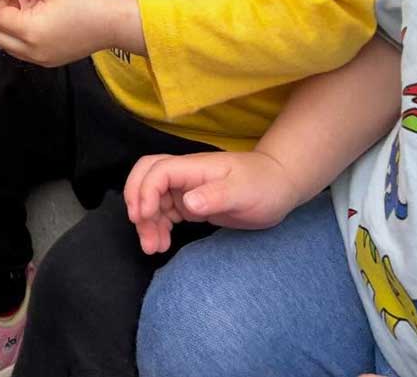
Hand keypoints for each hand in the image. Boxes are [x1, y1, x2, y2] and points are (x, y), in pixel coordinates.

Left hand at [0, 0, 130, 66]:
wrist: (114, 24)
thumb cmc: (86, 2)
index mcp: (30, 31)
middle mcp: (31, 51)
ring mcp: (40, 59)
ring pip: (8, 44)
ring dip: (6, 25)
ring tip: (20, 5)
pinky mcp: (49, 61)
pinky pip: (22, 50)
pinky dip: (19, 35)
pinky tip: (32, 18)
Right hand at [123, 151, 302, 253]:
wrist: (280, 187)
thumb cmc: (264, 186)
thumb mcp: (244, 193)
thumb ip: (215, 196)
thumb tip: (186, 203)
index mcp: (194, 167)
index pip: (158, 171)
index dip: (145, 190)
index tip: (143, 216)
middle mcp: (186, 175)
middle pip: (146, 176)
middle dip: (136, 200)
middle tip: (140, 227)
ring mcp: (186, 189)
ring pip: (152, 197)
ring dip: (146, 220)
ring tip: (152, 247)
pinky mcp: (190, 204)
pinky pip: (163, 212)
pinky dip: (157, 226)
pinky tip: (161, 243)